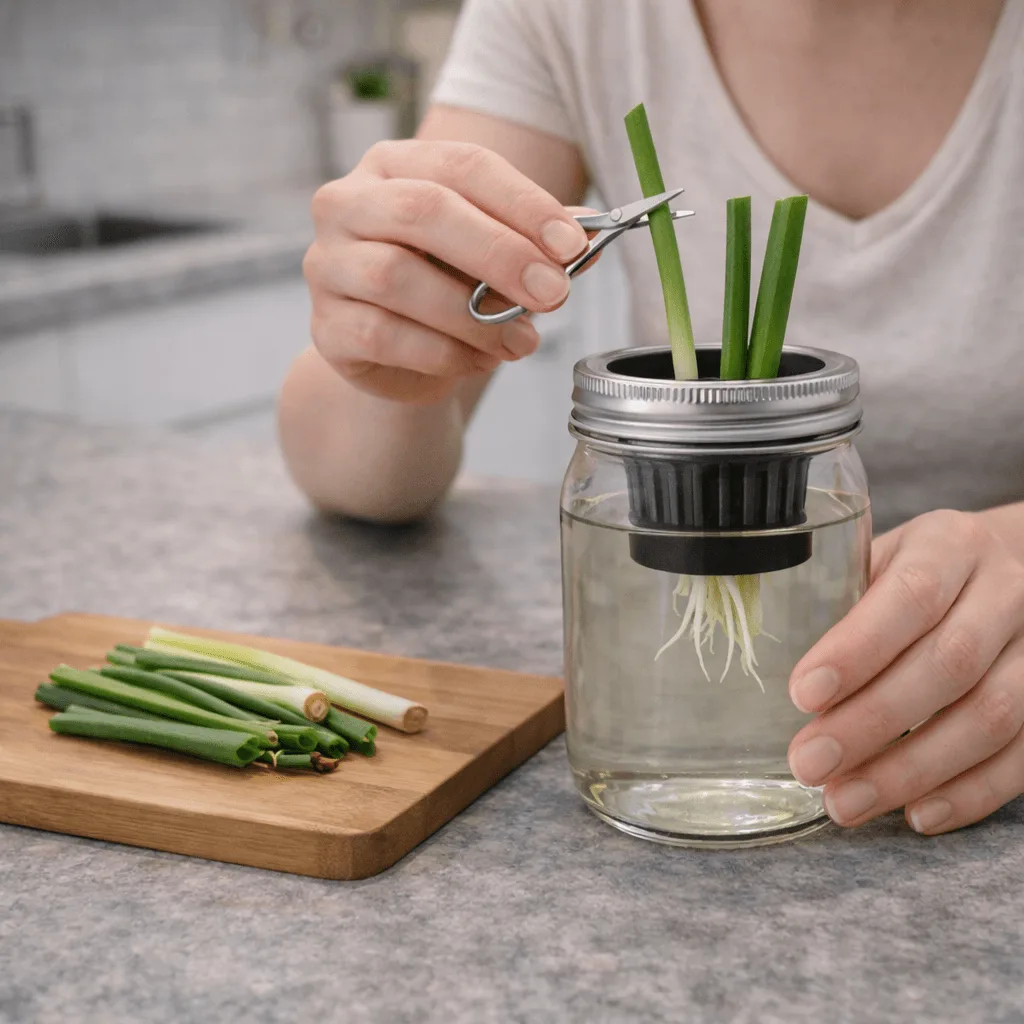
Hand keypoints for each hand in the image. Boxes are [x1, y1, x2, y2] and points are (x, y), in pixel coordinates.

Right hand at [303, 139, 588, 402]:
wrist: (399, 355)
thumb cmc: (447, 286)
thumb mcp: (496, 255)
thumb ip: (537, 242)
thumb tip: (589, 236)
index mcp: (394, 166)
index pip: (461, 165)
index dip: (522, 203)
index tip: (571, 244)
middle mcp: (347, 204)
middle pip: (423, 211)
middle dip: (499, 254)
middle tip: (553, 293)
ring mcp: (328, 265)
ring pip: (396, 278)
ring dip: (472, 316)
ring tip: (522, 341)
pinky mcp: (326, 327)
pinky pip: (383, 336)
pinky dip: (443, 352)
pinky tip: (477, 361)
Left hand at [787, 509, 1023, 834]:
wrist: (1003, 572)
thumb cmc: (916, 574)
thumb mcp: (877, 561)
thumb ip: (837, 600)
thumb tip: (765, 665)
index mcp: (951, 545)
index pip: (911, 596)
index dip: (858, 649)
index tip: (803, 695)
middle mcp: (1007, 591)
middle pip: (949, 663)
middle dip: (873, 722)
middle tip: (810, 763)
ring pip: (990, 716)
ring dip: (913, 769)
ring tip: (846, 801)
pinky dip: (969, 793)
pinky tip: (915, 814)